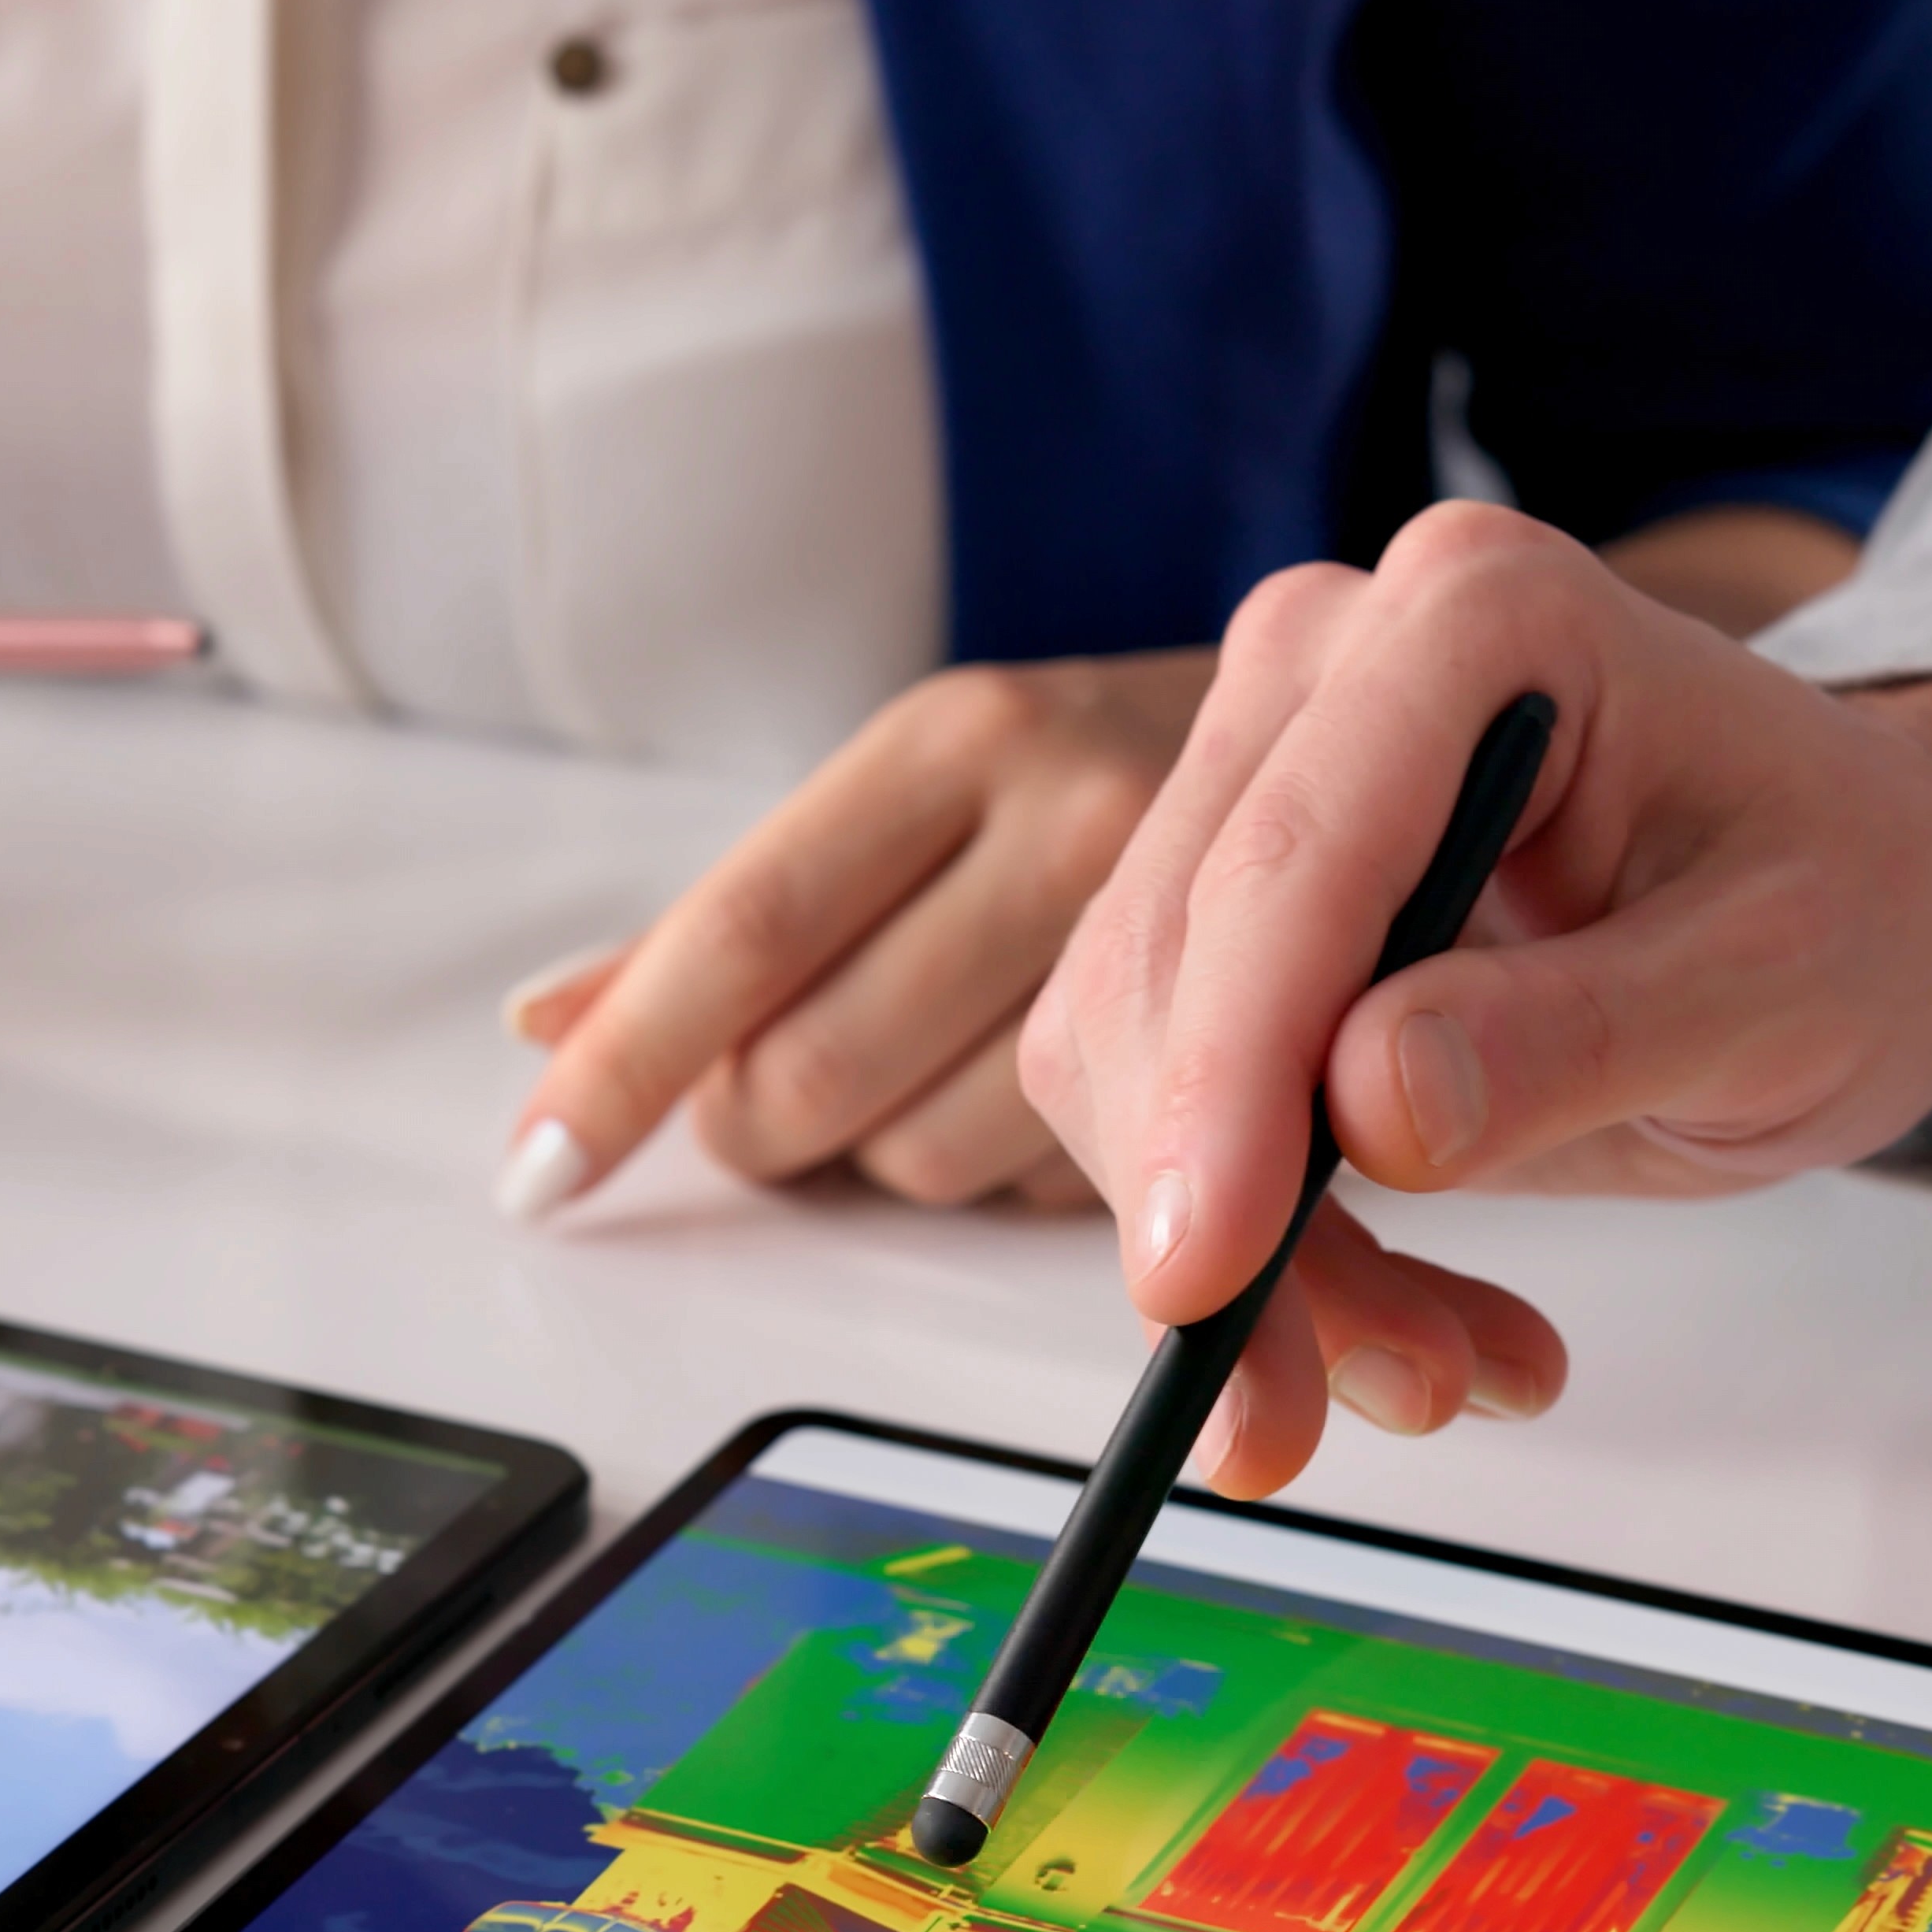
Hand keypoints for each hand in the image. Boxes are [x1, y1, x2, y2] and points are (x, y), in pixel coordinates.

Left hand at [496, 651, 1209, 1216]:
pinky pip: (1057, 1196)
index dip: (628, 1067)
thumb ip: (740, 921)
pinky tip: (1066, 1096)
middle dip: (767, 1131)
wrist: (1393, 744)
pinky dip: (1025, 1179)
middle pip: (819, 1074)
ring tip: (959, 1066)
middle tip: (782, 1114)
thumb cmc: (1107, 787)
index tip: (538, 1173)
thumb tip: (544, 1017)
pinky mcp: (1259, 1056)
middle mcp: (1071, 810)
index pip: (746, 930)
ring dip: (903, 1157)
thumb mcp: (928, 799)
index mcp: (961, 735)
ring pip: (930, 1160)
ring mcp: (1182, 931)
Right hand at [1012, 501, 1931, 1493]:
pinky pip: (1173, 1096)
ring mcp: (1268, 772)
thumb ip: (1580, 1038)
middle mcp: (1331, 666)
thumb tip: (1367, 1108)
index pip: (1294, 865)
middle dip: (1235, 1221)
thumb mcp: (1783, 989)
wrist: (1874, 893)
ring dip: (1259, 1263)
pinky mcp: (1241, 897)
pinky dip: (1273, 1249)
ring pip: (1141, 1054)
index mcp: (1480, 619)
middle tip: (1345, 1410)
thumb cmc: (1861, 904)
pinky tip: (1416, 1324)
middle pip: (1178, 967)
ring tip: (1442, 1374)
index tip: (1200, 1284)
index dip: (1224, 1086)